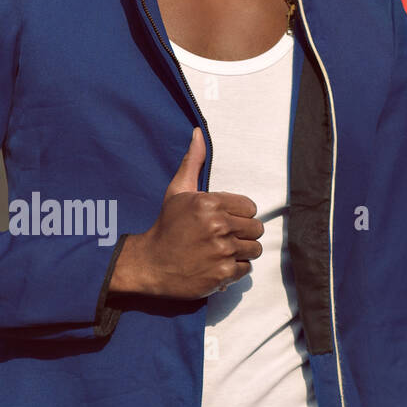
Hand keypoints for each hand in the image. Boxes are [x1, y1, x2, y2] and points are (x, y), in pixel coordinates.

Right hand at [109, 127, 263, 297]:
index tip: (223, 220)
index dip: (238, 214)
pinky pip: (245, 268)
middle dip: (242, 233)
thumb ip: (193, 162)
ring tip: (222, 251)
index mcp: (210, 203)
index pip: (250, 207)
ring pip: (253, 249)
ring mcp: (221, 252)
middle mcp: (218, 227)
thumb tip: (198, 133)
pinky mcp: (222, 274)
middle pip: (255, 229)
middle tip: (223, 237)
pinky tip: (217, 264)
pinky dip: (234, 269)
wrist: (151, 263)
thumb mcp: (178, 191)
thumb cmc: (167, 226)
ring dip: (241, 251)